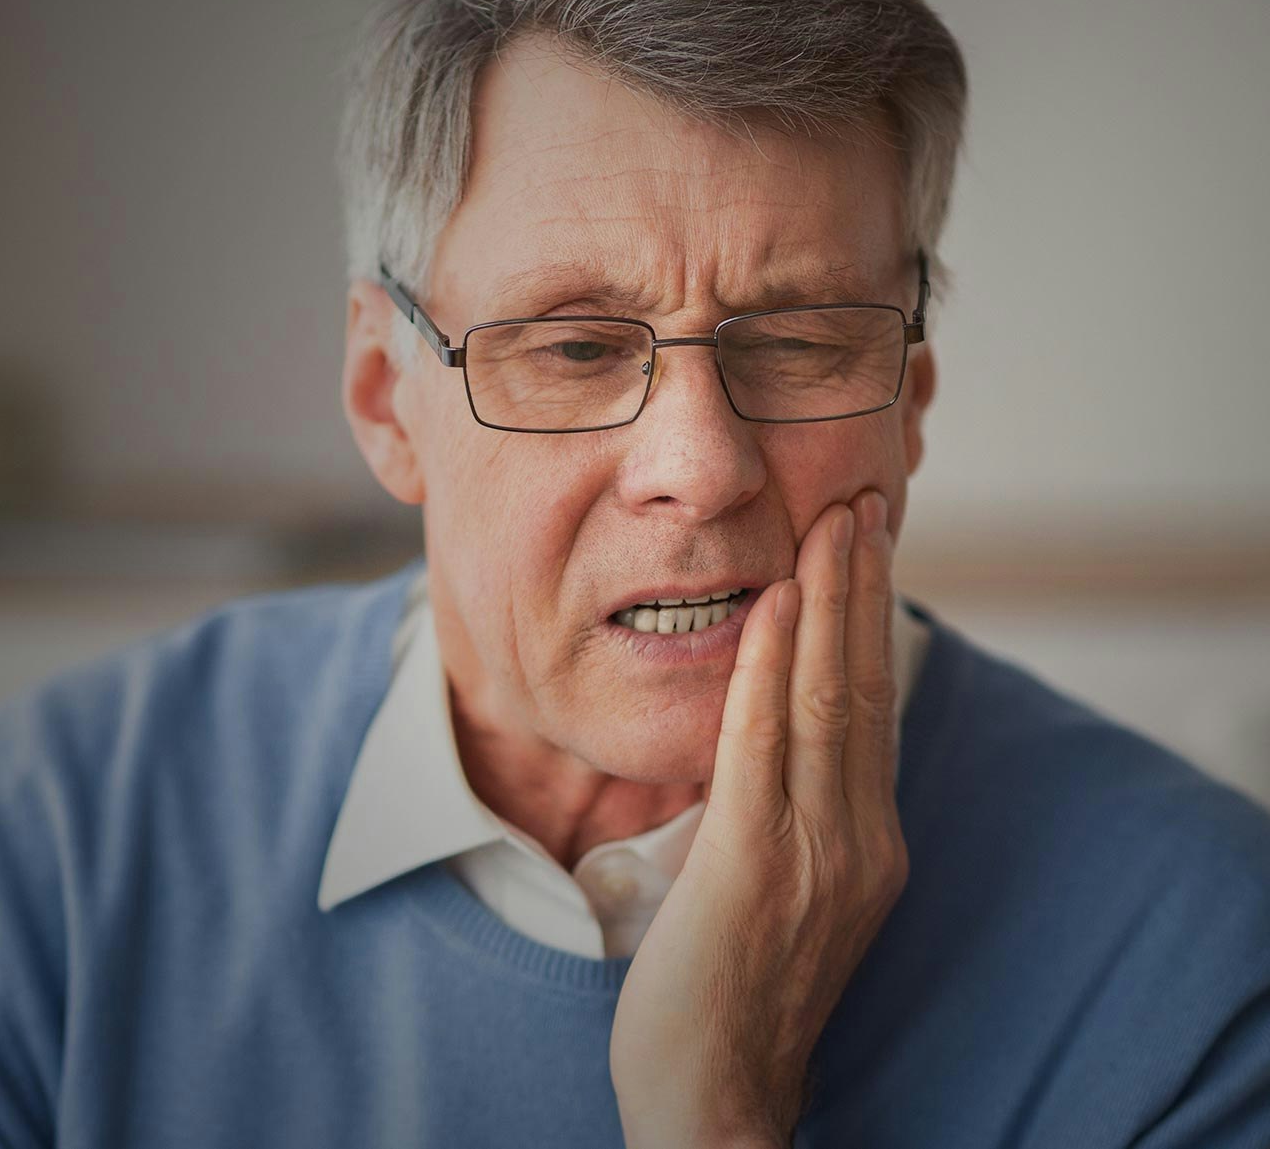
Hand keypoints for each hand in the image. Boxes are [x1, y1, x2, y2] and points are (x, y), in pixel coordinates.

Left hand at [609, 490, 908, 1147]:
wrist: (715, 1097)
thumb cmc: (725, 996)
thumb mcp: (772, 890)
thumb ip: (778, 816)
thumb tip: (759, 744)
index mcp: (864, 845)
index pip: (870, 710)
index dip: (870, 622)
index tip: (864, 545)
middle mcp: (856, 841)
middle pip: (864, 688)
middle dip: (862, 588)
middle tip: (860, 498)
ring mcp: (815, 853)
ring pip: (828, 701)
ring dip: (828, 602)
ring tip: (832, 522)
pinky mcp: (757, 866)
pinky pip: (765, 747)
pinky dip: (770, 668)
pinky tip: (770, 606)